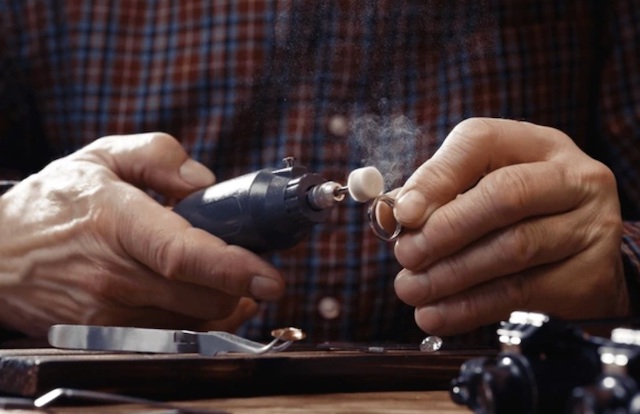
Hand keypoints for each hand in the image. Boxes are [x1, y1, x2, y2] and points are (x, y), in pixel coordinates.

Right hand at [0, 133, 283, 336]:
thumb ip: (158, 155)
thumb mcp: (101, 156)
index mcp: (116, 222)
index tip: (271, 276)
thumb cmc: (53, 204)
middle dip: (240, 281)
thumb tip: (205, 182)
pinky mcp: (106, 334)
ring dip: (224, 300)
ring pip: (195, 321)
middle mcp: (113, 275)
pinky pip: (174, 335)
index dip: (233, 267)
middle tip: (249, 257)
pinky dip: (200, 317)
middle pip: (202, 296)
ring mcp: (108, 312)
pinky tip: (199, 293)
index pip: (183, 254)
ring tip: (222, 272)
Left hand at [392, 118, 626, 335]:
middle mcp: (571, 176)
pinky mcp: (590, 272)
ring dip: (451, 274)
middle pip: (504, 195)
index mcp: (534, 144)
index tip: (402, 214)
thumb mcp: (480, 192)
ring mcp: (589, 223)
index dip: (436, 178)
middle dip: (445, 229)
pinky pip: (522, 291)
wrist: (584, 260)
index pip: (480, 143)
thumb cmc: (520, 217)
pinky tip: (438, 315)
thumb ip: (435, 198)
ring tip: (412, 289)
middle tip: (406, 256)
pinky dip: (471, 306)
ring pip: (514, 247)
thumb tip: (390, 215)